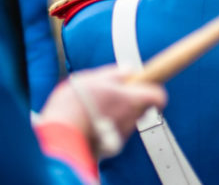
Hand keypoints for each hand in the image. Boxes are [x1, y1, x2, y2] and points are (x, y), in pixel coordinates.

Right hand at [39, 65, 166, 154]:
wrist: (60, 139)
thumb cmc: (75, 106)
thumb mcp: (92, 79)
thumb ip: (114, 74)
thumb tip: (128, 69)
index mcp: (132, 99)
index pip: (158, 96)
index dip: (153, 89)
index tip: (144, 83)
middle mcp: (131, 120)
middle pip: (140, 107)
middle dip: (127, 100)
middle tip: (109, 93)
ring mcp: (122, 136)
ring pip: (124, 120)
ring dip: (114, 113)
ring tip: (91, 107)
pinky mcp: (110, 149)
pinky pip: (111, 132)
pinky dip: (103, 126)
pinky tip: (86, 122)